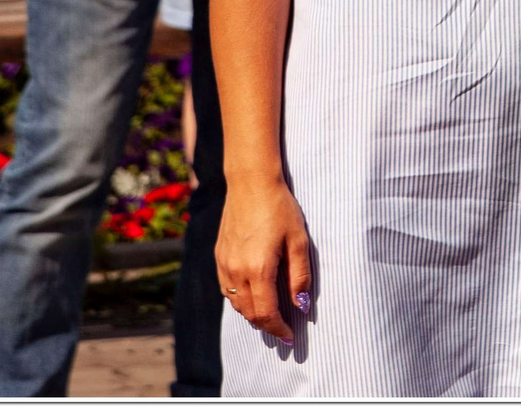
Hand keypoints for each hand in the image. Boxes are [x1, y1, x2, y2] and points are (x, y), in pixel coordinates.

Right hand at [217, 178, 312, 342]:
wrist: (251, 183)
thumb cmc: (280, 209)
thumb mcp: (299, 240)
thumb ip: (300, 276)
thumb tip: (301, 306)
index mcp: (258, 269)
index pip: (266, 313)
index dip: (278, 329)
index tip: (289, 337)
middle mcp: (237, 271)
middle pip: (249, 313)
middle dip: (266, 326)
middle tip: (282, 331)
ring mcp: (224, 264)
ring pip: (236, 303)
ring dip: (252, 314)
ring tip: (269, 316)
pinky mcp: (219, 257)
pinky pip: (227, 289)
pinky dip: (240, 299)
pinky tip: (252, 296)